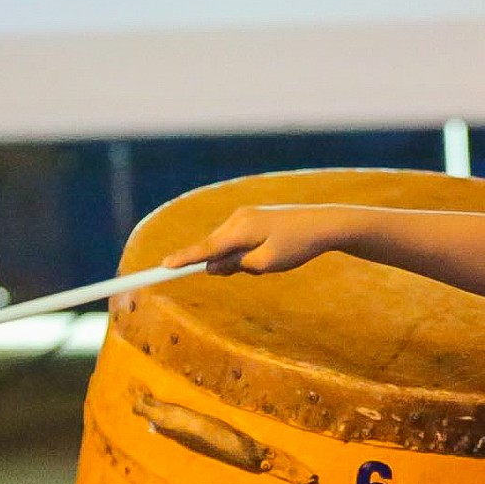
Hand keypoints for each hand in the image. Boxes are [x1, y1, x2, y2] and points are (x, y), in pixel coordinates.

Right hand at [161, 205, 348, 275]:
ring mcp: (243, 215)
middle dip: (223, 264)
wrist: (322, 223)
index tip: (162, 268)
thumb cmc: (296, 246)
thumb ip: (235, 265)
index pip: (205, 249)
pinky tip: (269, 250)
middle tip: (255, 267)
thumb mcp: (265, 263)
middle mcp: (237, 218)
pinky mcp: (250, 216)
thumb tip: (211, 266)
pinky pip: (236, 239)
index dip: (183, 259)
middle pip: (214, 248)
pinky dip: (243, 251)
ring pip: (225, 245)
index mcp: (240, 230)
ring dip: (237, 258)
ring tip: (270, 257)